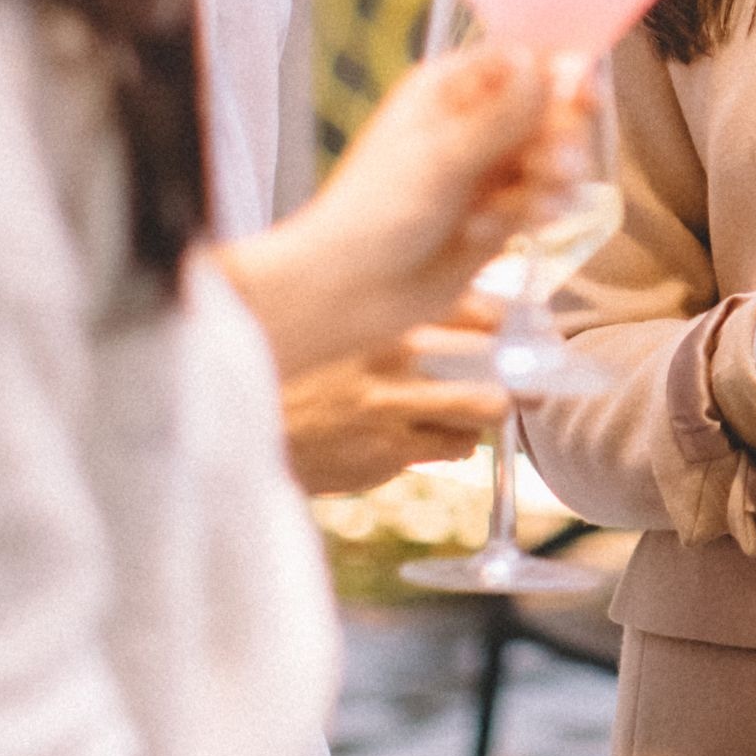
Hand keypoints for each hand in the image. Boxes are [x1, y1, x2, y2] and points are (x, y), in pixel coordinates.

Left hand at [223, 42, 557, 375]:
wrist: (348, 292)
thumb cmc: (374, 213)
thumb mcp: (441, 157)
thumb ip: (503, 117)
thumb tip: (547, 66)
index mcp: (451, 90)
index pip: (523, 61)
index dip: (559, 74)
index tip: (582, 97)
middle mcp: (474, 125)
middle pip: (551, 112)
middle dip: (557, 143)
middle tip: (548, 170)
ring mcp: (487, 172)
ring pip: (553, 161)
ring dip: (546, 187)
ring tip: (518, 214)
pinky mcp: (499, 217)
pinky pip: (542, 204)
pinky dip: (526, 220)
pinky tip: (482, 236)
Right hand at [281, 323, 511, 495]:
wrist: (244, 417)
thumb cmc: (304, 365)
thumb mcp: (350, 318)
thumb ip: (409, 308)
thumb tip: (484, 306)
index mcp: (390, 307)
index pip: (484, 308)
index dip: (506, 327)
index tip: (511, 339)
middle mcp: (398, 349)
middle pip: (497, 357)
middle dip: (510, 372)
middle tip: (510, 381)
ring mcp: (395, 401)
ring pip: (487, 406)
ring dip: (486, 412)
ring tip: (468, 411)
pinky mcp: (388, 450)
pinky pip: (456, 447)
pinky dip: (453, 444)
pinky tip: (424, 436)